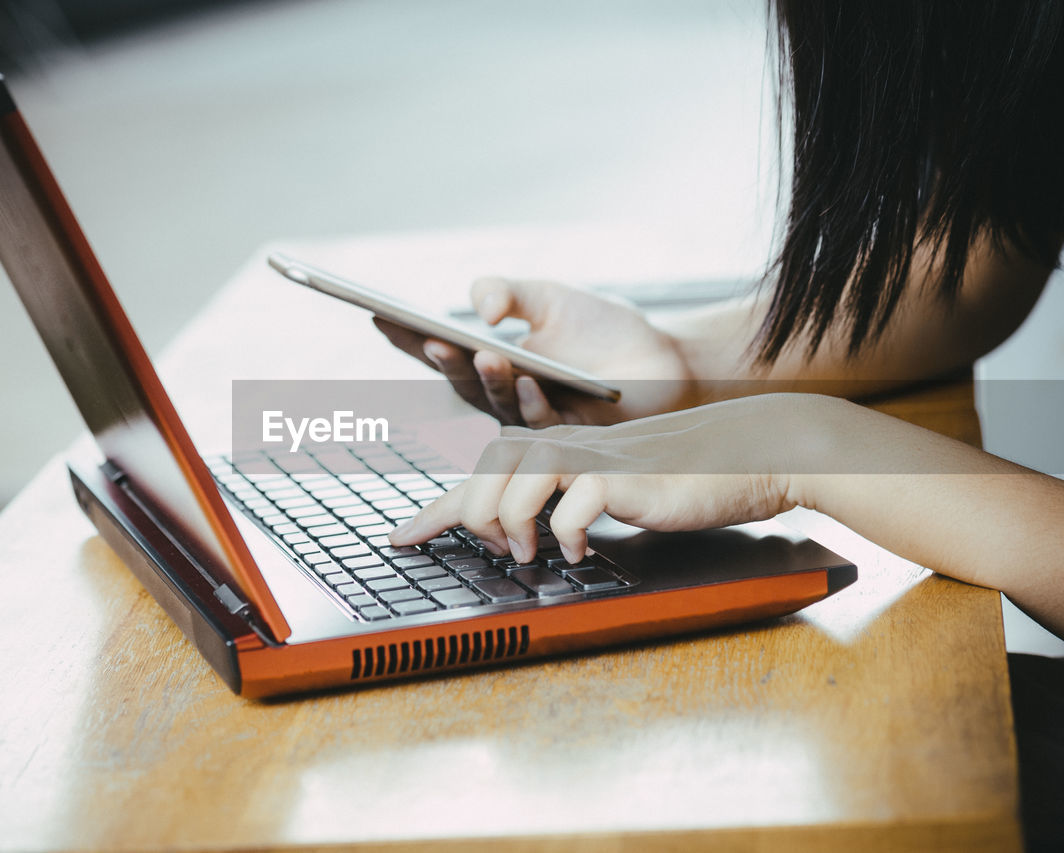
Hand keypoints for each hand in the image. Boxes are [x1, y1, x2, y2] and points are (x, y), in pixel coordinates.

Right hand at [374, 277, 697, 426]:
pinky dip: (534, 399)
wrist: (663, 359)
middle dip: (443, 361)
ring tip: (487, 352)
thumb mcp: (549, 296)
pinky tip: (531, 378)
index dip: (408, 336)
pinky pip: (543, 420)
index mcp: (493, 360)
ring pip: (499, 402)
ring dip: (490, 379)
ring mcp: (533, 417)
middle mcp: (505, 392)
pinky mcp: (567, 434)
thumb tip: (479, 307)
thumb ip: (507, 292)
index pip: (441, 349)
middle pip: (460, 380)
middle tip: (428, 337)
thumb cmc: (604, 329)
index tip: (379, 315)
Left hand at [388, 394, 838, 562]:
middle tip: (499, 552)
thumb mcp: (602, 489)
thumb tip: (514, 537)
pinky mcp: (620, 475)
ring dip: (512, 527)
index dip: (432, 511)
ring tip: (529, 552)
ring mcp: (589, 455)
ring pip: (513, 486)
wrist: (739, 456)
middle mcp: (561, 442)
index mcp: (551, 446)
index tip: (398, 539)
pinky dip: (566, 534)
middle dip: (472, 520)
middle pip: (482, 477)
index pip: (476, 476)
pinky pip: (571, 505)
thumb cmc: (671, 478)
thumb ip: (557, 502)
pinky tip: (579, 548)